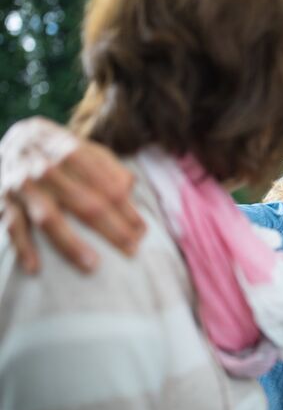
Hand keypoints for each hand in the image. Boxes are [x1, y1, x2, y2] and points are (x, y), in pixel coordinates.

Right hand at [0, 117, 144, 272]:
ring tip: (93, 265)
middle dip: (110, 228)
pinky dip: (22, 247)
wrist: (7, 141)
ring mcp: (20, 185)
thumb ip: (107, 165)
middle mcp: (44, 167)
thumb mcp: (82, 146)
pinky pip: (12, 226)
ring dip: (70, 242)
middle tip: (131, 249)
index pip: (103, 182)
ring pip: (48, 216)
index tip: (141, 229)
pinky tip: (35, 269)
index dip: (124, 207)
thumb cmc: (56, 150)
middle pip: (82, 202)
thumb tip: (131, 186)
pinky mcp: (1, 201)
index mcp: (68, 149)